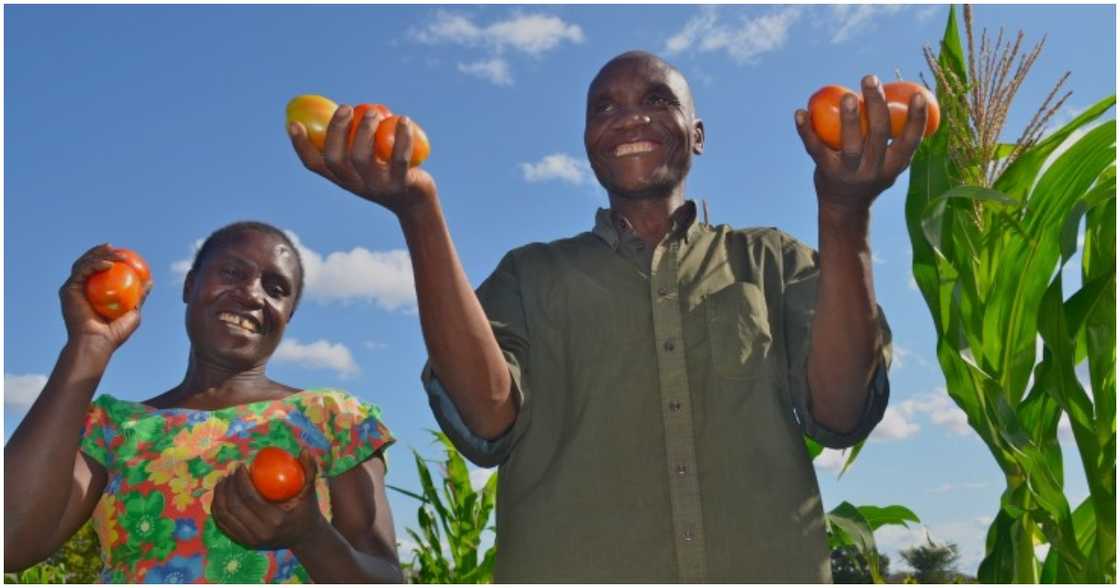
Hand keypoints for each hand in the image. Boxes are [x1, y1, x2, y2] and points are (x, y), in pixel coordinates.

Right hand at [60, 244, 150, 353]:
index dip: (107, 258)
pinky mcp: (68, 290)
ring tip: (114, 252)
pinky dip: (94, 265)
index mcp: (93, 293)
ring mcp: (73, 289)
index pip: (98, 271)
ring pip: (83, 263)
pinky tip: (109, 264)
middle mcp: (81, 289)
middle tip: (114, 247)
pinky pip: (82, 271)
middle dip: (100, 251)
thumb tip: (150, 281)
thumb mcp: (132, 312)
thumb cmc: (114, 333)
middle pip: (88, 263)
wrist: (97, 343)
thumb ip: (138, 296)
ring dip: (99, 255)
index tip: (122, 253)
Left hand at [211, 451, 323, 549]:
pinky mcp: (244, 543)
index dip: (240, 479)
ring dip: (219, 496)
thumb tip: (304, 450)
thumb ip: (310, 470)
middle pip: (233, 506)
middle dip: (227, 485)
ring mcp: (250, 541)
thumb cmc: (307, 508)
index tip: (240, 466)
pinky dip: (218, 508)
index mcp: (275, 520)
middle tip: (230, 471)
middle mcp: (260, 533)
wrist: (304, 538)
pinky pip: (223, 524)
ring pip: (224, 516)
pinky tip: (221, 495)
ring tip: (223, 480)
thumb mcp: (310, 490)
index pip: (249, 497)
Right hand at [289, 105, 436, 217]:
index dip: (301, 146)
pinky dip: (402, 137)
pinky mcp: (400, 185)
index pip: (314, 164)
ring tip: (374, 111)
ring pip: (362, 159)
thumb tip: (342, 108)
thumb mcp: (367, 161)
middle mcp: (355, 184)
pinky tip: (403, 119)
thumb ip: (353, 141)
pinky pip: (399, 159)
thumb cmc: (387, 172)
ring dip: (365, 130)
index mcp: (342, 177)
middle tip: (347, 107)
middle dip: (337, 130)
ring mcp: (376, 186)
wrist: (415, 202)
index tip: (294, 123)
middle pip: (335, 159)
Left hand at [795, 74, 928, 213]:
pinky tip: (800, 112)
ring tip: (847, 96)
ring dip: (850, 119)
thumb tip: (905, 95)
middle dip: (877, 104)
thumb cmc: (870, 175)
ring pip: (851, 144)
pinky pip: (815, 148)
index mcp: (894, 165)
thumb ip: (894, 138)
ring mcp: (848, 172)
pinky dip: (806, 129)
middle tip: (870, 78)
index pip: (910, 141)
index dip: (917, 119)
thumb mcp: (888, 163)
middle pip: (878, 134)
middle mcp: (873, 170)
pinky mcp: (826, 171)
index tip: (918, 95)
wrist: (844, 208)